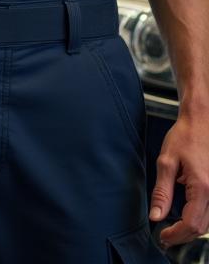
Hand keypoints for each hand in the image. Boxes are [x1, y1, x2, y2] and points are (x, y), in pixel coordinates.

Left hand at [150, 109, 208, 246]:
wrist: (202, 121)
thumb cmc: (184, 137)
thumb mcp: (166, 162)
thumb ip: (162, 192)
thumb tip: (155, 216)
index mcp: (202, 187)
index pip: (192, 224)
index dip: (176, 235)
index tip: (162, 236)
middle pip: (202, 227)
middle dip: (183, 235)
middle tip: (165, 234)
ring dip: (192, 228)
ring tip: (173, 227)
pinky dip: (200, 217)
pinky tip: (187, 212)